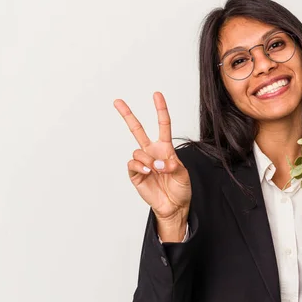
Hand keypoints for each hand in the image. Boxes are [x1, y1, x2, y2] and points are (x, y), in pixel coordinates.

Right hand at [114, 92, 191, 221]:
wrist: (173, 206)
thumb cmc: (181, 189)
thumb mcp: (183, 175)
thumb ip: (174, 166)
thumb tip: (162, 162)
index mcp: (165, 148)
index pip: (162, 125)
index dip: (160, 110)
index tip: (157, 95)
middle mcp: (152, 152)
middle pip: (137, 130)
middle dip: (127, 115)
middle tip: (117, 101)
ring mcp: (143, 163)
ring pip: (138, 151)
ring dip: (147, 160)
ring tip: (156, 170)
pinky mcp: (135, 174)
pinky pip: (133, 164)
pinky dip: (140, 167)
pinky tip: (148, 173)